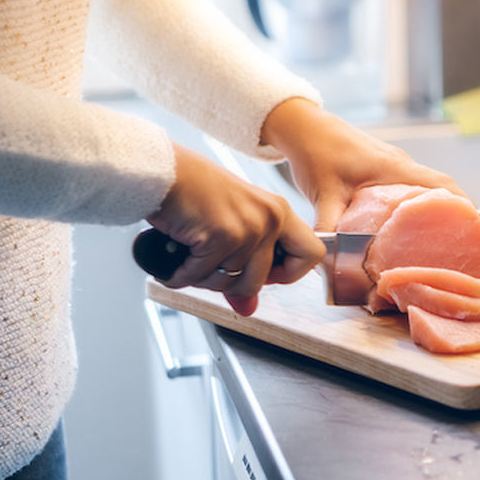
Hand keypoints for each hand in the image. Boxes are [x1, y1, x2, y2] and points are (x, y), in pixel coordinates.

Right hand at [146, 143, 326, 315]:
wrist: (166, 171)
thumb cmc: (196, 193)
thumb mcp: (232, 226)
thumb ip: (245, 266)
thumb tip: (249, 308)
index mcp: (280, 211)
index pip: (313, 254)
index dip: (288, 273)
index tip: (262, 273)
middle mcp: (271, 217)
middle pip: (262, 281)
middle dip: (229, 284)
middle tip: (209, 264)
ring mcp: (250, 226)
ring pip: (230, 283)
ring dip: (202, 277)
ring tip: (191, 253)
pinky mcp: (224, 235)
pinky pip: (202, 277)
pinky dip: (182, 274)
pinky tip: (177, 255)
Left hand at [260, 98, 465, 232]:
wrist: (303, 126)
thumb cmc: (317, 150)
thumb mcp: (324, 193)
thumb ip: (330, 228)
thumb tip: (332, 263)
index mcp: (395, 168)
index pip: (441, 185)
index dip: (463, 207)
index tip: (477, 229)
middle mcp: (401, 165)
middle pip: (441, 190)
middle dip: (455, 216)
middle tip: (464, 246)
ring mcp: (392, 166)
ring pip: (425, 189)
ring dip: (436, 212)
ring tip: (441, 244)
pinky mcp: (381, 170)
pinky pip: (409, 189)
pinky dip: (416, 208)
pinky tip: (409, 231)